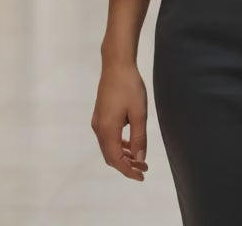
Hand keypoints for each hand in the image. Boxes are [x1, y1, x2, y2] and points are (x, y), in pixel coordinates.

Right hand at [91, 61, 148, 180]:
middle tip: (143, 168)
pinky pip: (109, 137)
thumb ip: (139, 137)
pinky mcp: (100, 115)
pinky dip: (119, 144)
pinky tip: (131, 142)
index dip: (128, 171)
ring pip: (109, 147)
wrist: (116, 65)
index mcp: (107, 130)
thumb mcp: (139, 112)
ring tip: (140, 158)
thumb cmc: (130, 87)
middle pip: (111, 156)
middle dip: (126, 165)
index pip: (116, 160)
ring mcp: (98, 122)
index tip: (142, 176)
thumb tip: (140, 158)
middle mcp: (99, 129)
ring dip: (123, 154)